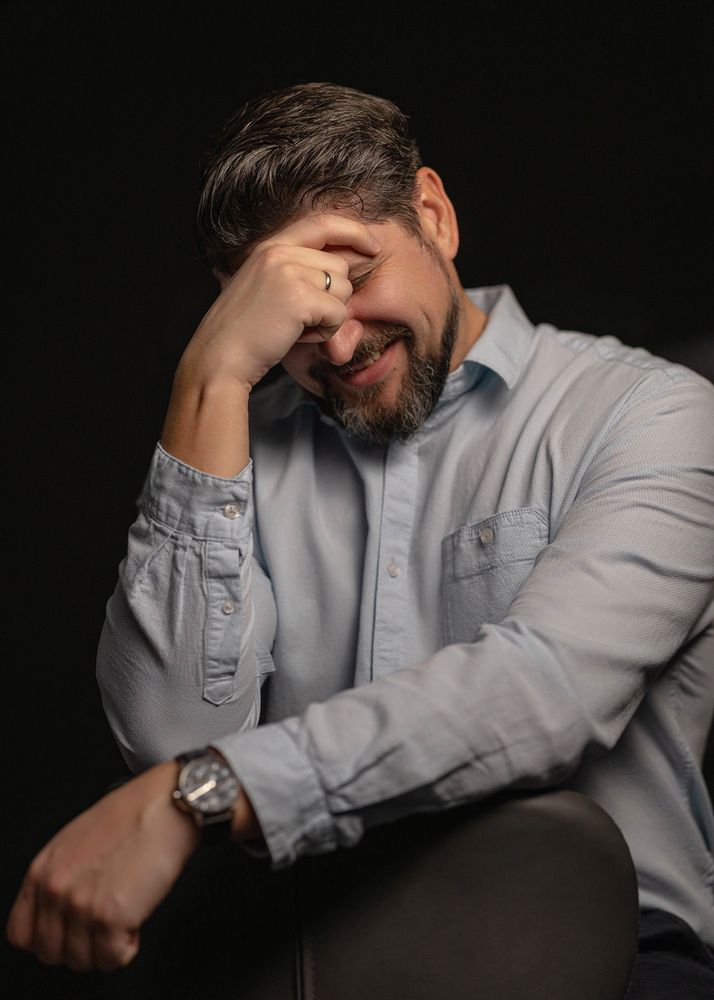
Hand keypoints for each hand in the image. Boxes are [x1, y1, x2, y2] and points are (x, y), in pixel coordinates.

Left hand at [6, 761, 199, 970]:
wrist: (167, 804)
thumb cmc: (132, 814)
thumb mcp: (75, 839)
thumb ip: (58, 875)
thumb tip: (58, 908)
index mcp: (42, 870)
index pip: (21, 933)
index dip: (48, 937)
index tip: (67, 933)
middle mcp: (56, 890)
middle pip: (51, 952)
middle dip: (79, 944)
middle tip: (100, 926)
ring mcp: (82, 906)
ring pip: (82, 960)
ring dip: (105, 946)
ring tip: (122, 918)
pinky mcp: (112, 917)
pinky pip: (112, 959)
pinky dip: (127, 947)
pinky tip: (135, 920)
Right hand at [177, 212, 381, 391]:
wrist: (219, 357)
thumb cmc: (246, 334)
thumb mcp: (268, 290)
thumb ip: (300, 275)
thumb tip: (349, 276)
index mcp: (270, 246)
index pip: (322, 222)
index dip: (354, 231)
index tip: (373, 246)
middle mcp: (279, 251)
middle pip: (341, 267)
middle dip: (333, 299)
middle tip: (301, 320)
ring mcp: (288, 271)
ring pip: (344, 290)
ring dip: (329, 317)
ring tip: (296, 327)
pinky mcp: (298, 296)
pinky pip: (339, 314)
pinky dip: (326, 332)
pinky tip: (298, 336)